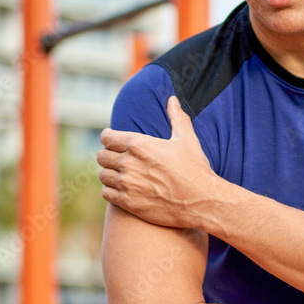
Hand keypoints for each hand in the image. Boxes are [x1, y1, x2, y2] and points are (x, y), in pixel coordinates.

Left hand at [97, 95, 217, 227]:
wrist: (202, 201)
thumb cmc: (196, 169)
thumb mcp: (187, 139)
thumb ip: (177, 117)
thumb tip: (172, 99)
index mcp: (139, 144)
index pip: (106, 137)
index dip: (109, 138)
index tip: (115, 143)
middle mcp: (129, 163)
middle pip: (101, 156)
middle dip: (109, 156)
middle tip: (119, 160)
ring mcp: (127, 184)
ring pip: (103, 176)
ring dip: (110, 174)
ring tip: (121, 175)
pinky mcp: (128, 203)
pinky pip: (106, 194)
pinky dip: (112, 191)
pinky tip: (123, 190)